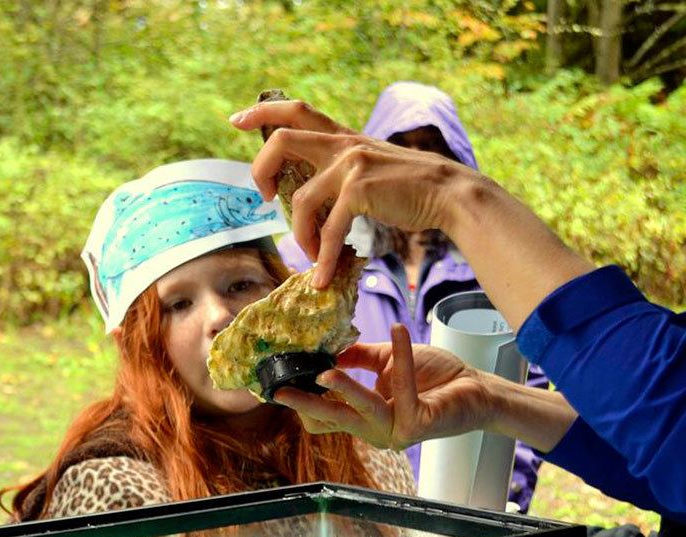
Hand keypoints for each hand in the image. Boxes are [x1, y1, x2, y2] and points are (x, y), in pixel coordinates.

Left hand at [229, 99, 480, 287]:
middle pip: (282, 140)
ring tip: (312, 255)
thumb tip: (304, 198)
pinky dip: (324, 257)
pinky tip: (324, 275)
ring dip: (301, 235)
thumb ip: (339, 171)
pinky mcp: (359, 189)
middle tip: (264, 198)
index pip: (297, 110)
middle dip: (260, 171)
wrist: (449, 193)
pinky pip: (328, 229)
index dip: (262, 112)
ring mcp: (350, 164)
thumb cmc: (409, 189)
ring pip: (300, 200)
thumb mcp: (369, 168)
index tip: (236, 121)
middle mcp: (343, 144)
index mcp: (342, 137)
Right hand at [273, 325, 493, 448]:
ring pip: (360, 408)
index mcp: (364, 420)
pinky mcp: (416, 423)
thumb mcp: (386, 362)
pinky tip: (399, 331)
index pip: (325, 419)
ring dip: (344, 388)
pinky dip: (400, 356)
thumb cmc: (433, 376)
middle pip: (332, 419)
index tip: (279, 385)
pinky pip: (400, 385)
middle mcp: (376, 431)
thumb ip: (356, 358)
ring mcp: (395, 431)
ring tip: (326, 371)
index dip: (303, 405)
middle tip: (280, 393)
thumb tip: (326, 349)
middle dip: (305, 405)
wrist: (475, 387)